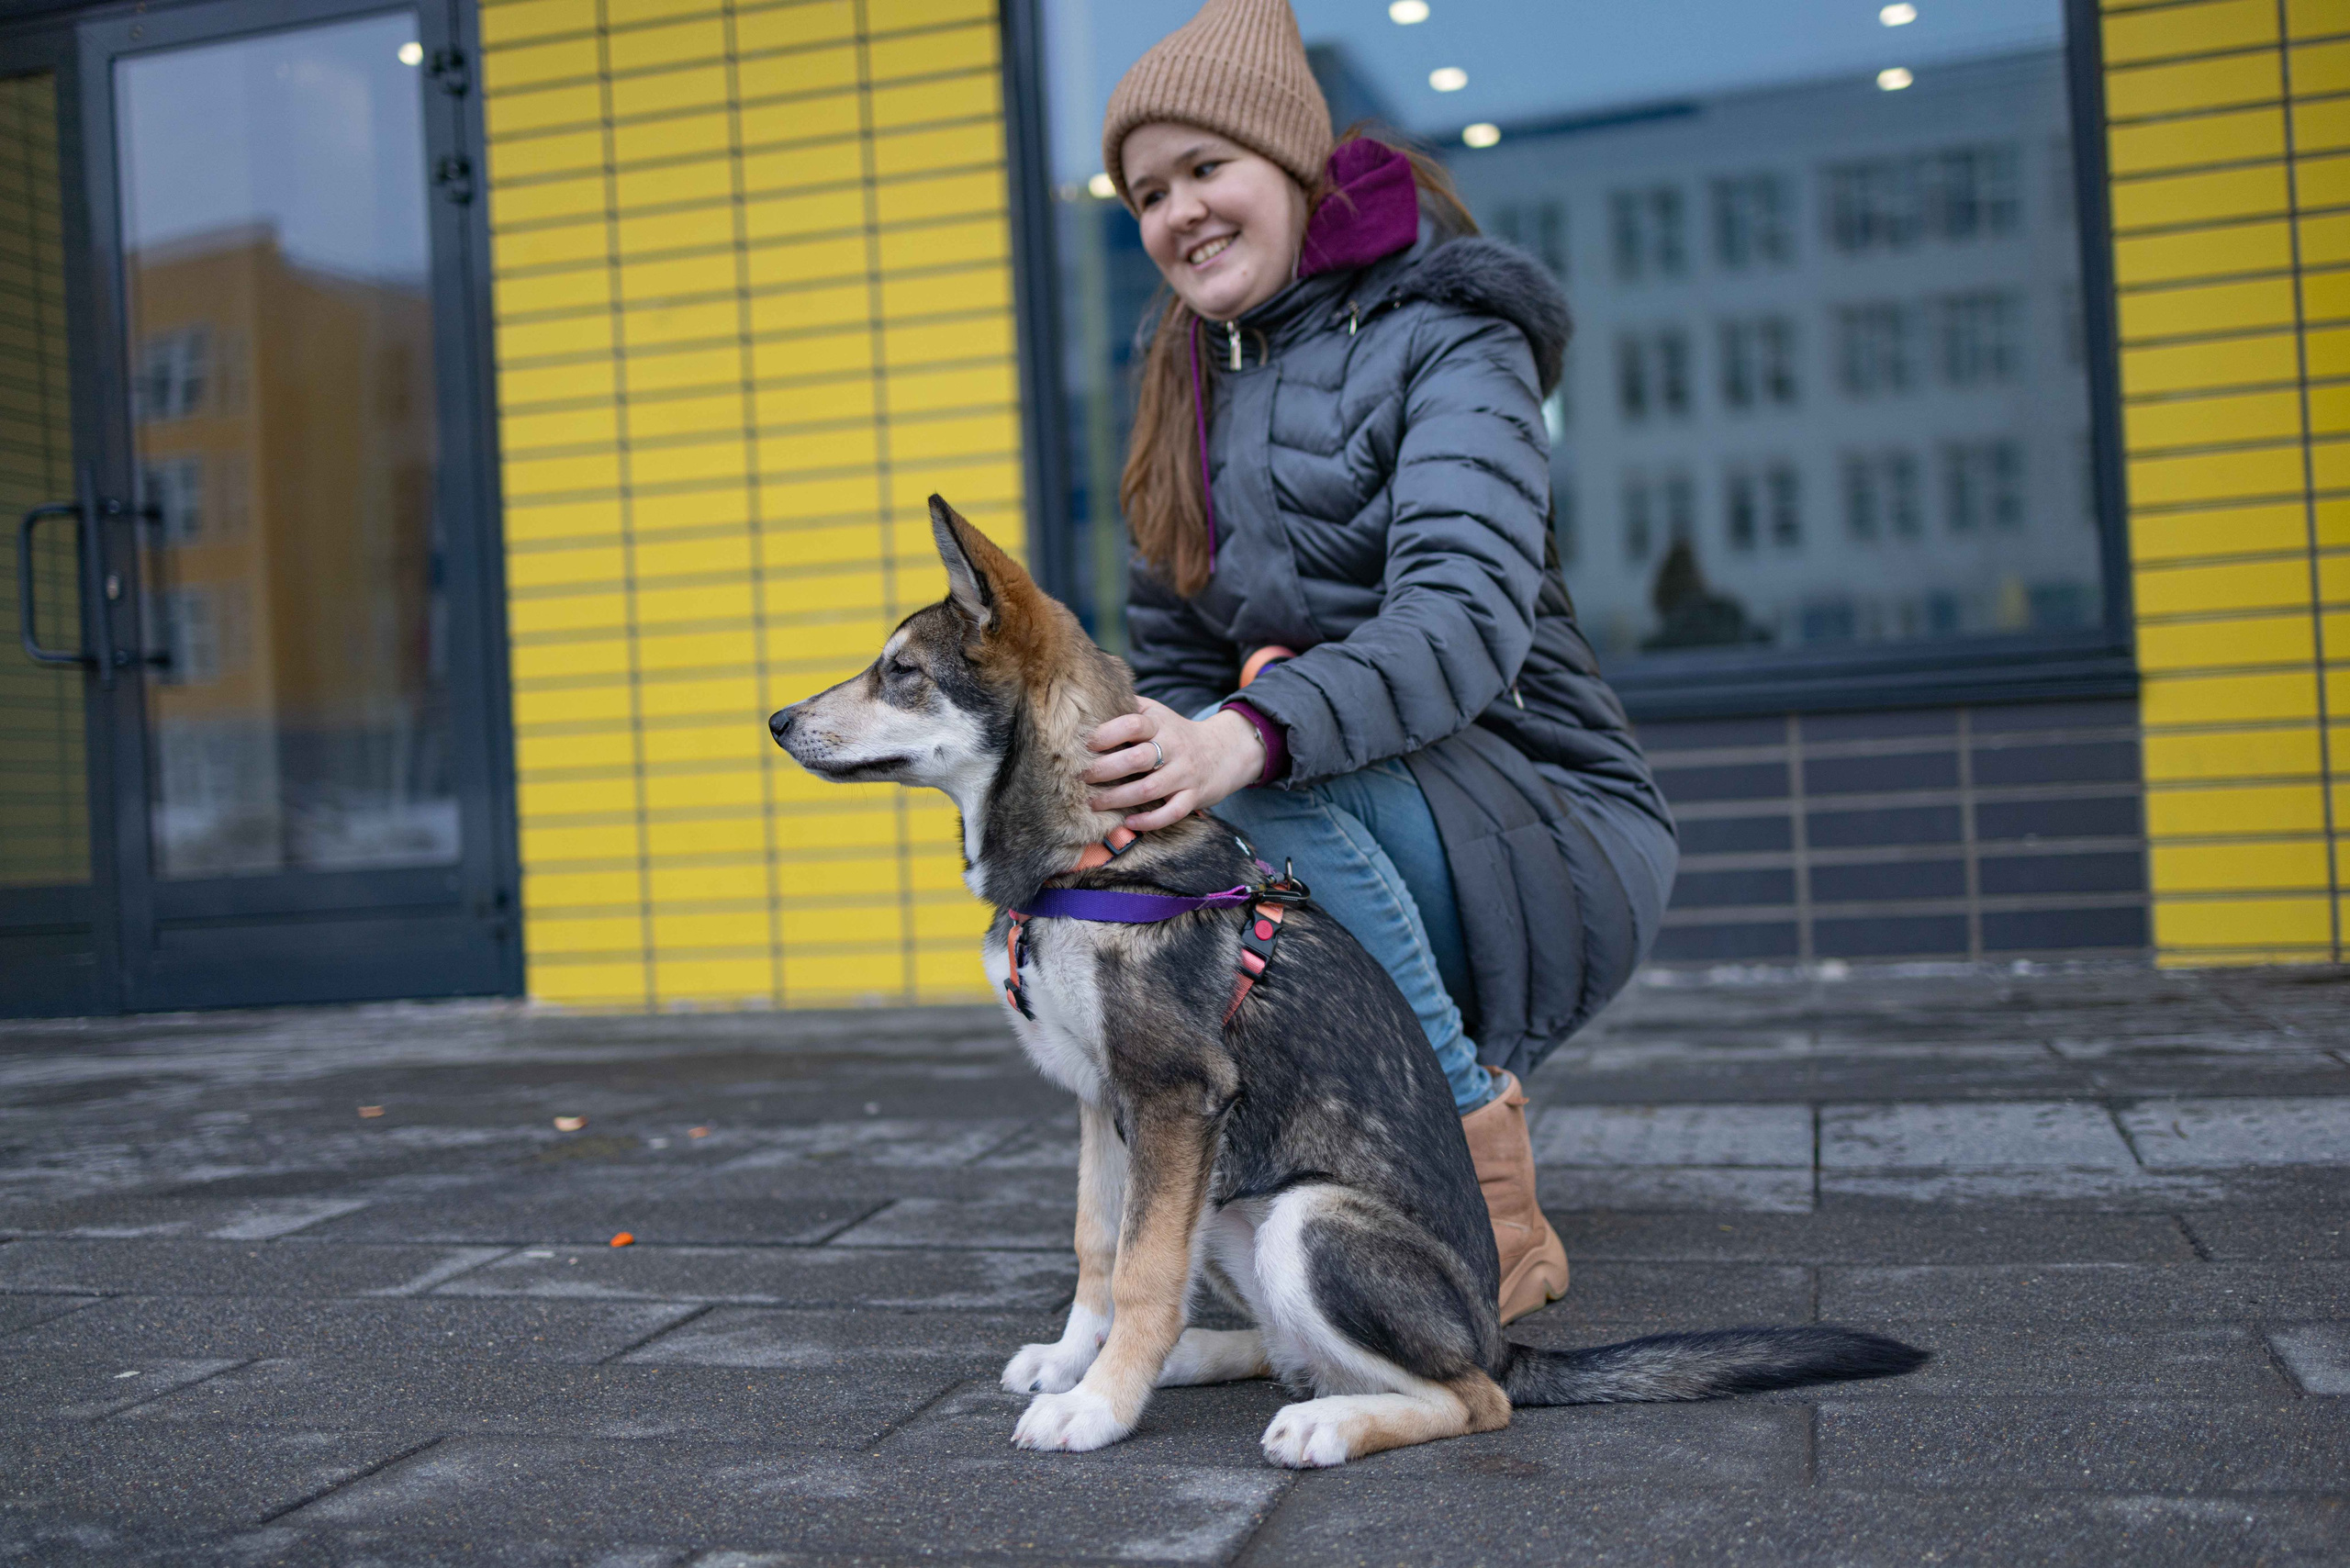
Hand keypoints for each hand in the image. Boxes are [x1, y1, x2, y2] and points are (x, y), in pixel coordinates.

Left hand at [1083, 696, 1264, 831]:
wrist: (1225, 750)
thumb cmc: (1178, 733)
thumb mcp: (1158, 714)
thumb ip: (1130, 708)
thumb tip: (1090, 702)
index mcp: (1161, 725)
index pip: (1133, 725)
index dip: (1107, 734)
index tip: (1086, 745)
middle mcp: (1173, 748)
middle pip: (1137, 759)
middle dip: (1105, 770)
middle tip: (1082, 777)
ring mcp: (1184, 774)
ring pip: (1149, 789)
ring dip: (1117, 799)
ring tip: (1093, 803)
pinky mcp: (1194, 796)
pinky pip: (1172, 812)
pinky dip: (1150, 820)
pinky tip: (1129, 822)